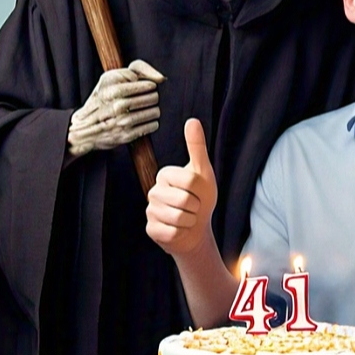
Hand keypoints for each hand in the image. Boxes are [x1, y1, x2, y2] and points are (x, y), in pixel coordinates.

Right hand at [67, 59, 164, 155]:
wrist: (85, 127)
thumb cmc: (103, 98)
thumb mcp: (111, 77)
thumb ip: (138, 69)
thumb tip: (161, 78)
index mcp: (113, 90)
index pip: (148, 86)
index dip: (149, 86)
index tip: (144, 88)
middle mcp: (117, 106)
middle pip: (153, 98)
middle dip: (152, 97)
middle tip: (145, 99)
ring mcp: (122, 122)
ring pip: (155, 112)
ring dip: (153, 110)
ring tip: (145, 109)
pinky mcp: (127, 135)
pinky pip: (152, 126)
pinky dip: (152, 123)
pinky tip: (143, 120)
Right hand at [145, 118, 217, 255]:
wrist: (197, 227)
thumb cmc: (201, 198)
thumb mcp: (203, 172)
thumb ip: (197, 147)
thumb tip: (192, 121)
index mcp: (165, 174)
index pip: (190, 181)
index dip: (201, 191)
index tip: (199, 192)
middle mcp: (153, 191)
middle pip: (185, 200)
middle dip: (196, 207)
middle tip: (194, 207)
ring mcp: (150, 211)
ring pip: (179, 218)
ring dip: (190, 221)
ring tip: (187, 217)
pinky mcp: (151, 229)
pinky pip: (172, 232)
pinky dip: (181, 232)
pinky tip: (179, 229)